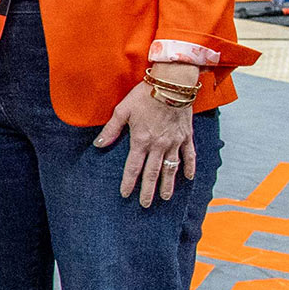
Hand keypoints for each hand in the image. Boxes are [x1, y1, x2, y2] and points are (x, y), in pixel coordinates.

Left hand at [97, 80, 196, 206]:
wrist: (172, 85)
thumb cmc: (144, 96)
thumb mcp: (122, 111)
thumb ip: (111, 130)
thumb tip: (98, 145)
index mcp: (141, 141)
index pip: (133, 167)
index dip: (129, 182)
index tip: (125, 194)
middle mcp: (159, 145)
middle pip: (152, 173)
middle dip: (148, 190)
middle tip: (146, 205)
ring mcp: (175, 142)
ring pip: (171, 168)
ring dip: (168, 184)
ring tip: (165, 197)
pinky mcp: (186, 136)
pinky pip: (189, 155)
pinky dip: (189, 167)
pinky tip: (189, 177)